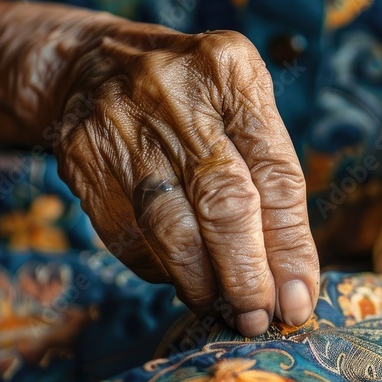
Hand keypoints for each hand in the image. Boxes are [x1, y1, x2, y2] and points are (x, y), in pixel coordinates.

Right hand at [47, 22, 318, 335]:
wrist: (91, 65)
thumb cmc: (191, 100)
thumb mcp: (239, 107)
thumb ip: (268, 178)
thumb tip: (291, 280)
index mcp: (230, 72)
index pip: (275, 174)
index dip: (290, 246)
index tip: (298, 298)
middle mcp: (173, 93)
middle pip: (223, 204)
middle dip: (247, 274)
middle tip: (259, 317)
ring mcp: (120, 124)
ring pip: (171, 229)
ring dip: (203, 284)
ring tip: (225, 309)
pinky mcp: (82, 157)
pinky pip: (128, 235)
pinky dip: (159, 268)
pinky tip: (180, 277)